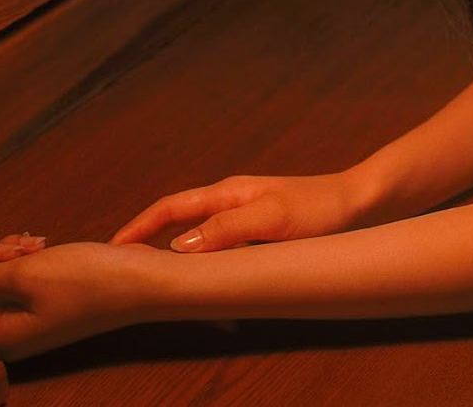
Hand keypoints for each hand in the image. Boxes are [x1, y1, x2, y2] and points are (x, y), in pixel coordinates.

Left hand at [0, 237, 170, 360]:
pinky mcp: (46, 303)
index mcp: (0, 338)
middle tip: (4, 245)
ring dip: (4, 257)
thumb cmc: (92, 283)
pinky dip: (22, 261)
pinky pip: (18, 281)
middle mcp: (11, 334)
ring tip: (27, 243)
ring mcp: (30, 319)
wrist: (144, 280)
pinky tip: (37, 247)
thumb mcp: (26, 274)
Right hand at [108, 172, 368, 252]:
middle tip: (125, 267)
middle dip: (148, 240)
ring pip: (199, 236)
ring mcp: (247, 214)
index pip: (170, 208)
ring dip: (177, 254)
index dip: (138, 228)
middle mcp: (232, 201)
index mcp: (228, 193)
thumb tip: (177, 247)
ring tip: (158, 278)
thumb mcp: (271, 219)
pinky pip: (222, 245)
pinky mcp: (262, 230)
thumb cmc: (321, 208)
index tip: (111, 248)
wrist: (361, 202)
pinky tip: (207, 279)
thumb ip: (225, 230)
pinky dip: (206, 262)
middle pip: (178, 220)